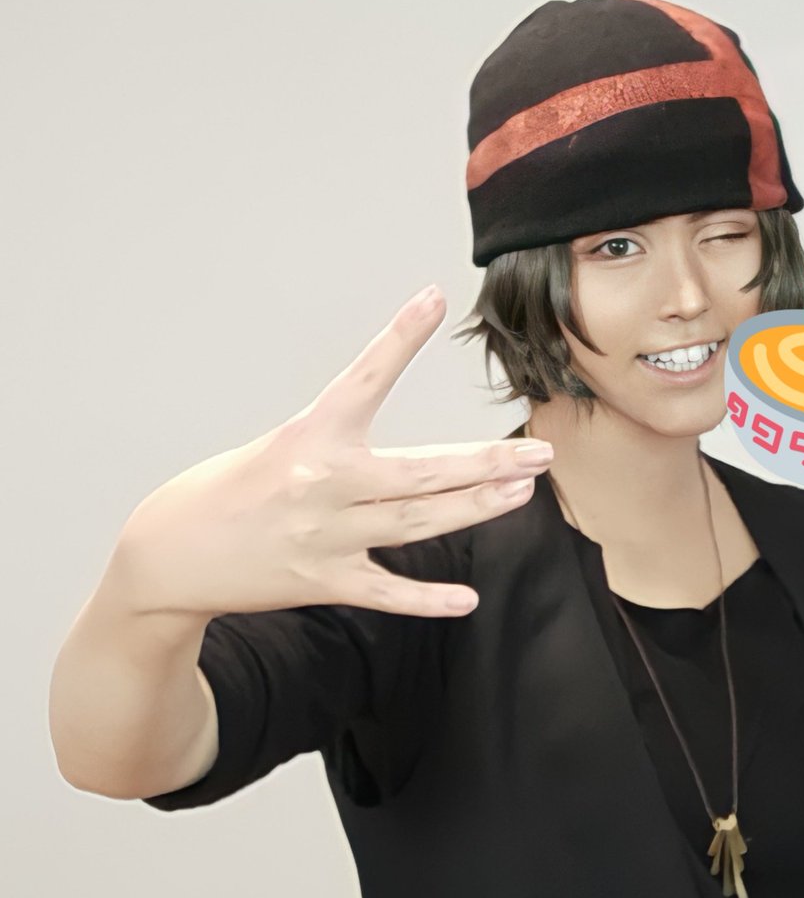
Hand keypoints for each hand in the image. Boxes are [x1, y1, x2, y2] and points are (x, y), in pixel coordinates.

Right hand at [110, 284, 554, 620]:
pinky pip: (388, 593)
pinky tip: (468, 599)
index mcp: (308, 438)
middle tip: (541, 453)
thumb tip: (407, 464)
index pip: (365, 378)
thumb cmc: (223, 492)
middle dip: (489, 462)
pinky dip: (429, 599)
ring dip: (477, 509)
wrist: (169, 556)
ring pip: (421, 523)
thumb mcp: (277, 445)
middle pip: (426, 473)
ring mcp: (328, 538)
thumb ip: (341, 448)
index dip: (401, 337)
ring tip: (522, 492)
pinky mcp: (325, 582)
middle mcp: (325, 486)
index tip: (434, 297)